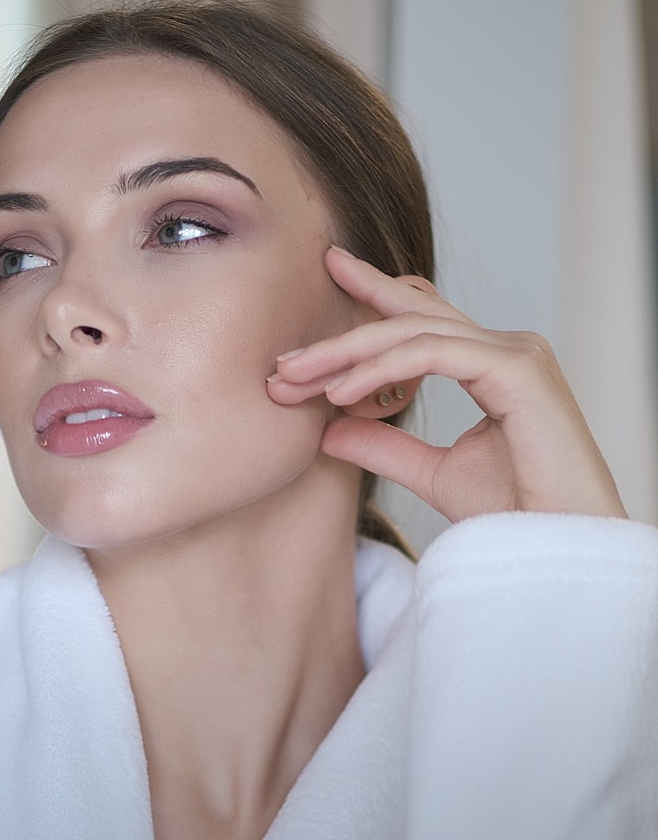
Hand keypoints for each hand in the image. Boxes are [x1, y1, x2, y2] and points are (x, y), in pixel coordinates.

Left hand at [267, 247, 625, 522]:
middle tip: (285, 358)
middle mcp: (507, 348)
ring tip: (296, 378)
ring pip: (414, 332)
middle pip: (409, 319)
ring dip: (346, 354)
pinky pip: (432, 354)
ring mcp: (515, 353)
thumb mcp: (432, 474)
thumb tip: (328, 431)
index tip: (322, 288)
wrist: (556, 551)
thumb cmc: (515, 517)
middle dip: (340, 336)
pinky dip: (379, 371)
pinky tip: (339, 393)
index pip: (421, 321)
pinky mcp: (517, 369)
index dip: (371, 301)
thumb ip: (385, 446)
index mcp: (493, 364)